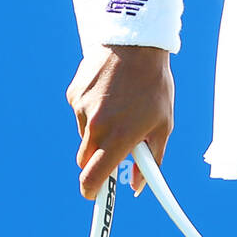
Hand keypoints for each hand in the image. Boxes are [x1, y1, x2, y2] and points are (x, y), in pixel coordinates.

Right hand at [66, 45, 173, 200]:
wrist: (137, 42)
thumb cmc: (154, 84)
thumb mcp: (163, 123)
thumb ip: (151, 158)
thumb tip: (137, 185)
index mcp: (117, 137)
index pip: (92, 178)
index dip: (91, 191)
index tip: (94, 193)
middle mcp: (96, 126)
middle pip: (85, 160)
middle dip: (97, 158)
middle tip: (115, 144)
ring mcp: (81, 109)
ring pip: (84, 134)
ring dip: (98, 130)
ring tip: (120, 106)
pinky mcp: (74, 94)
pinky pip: (80, 112)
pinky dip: (92, 109)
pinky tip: (109, 91)